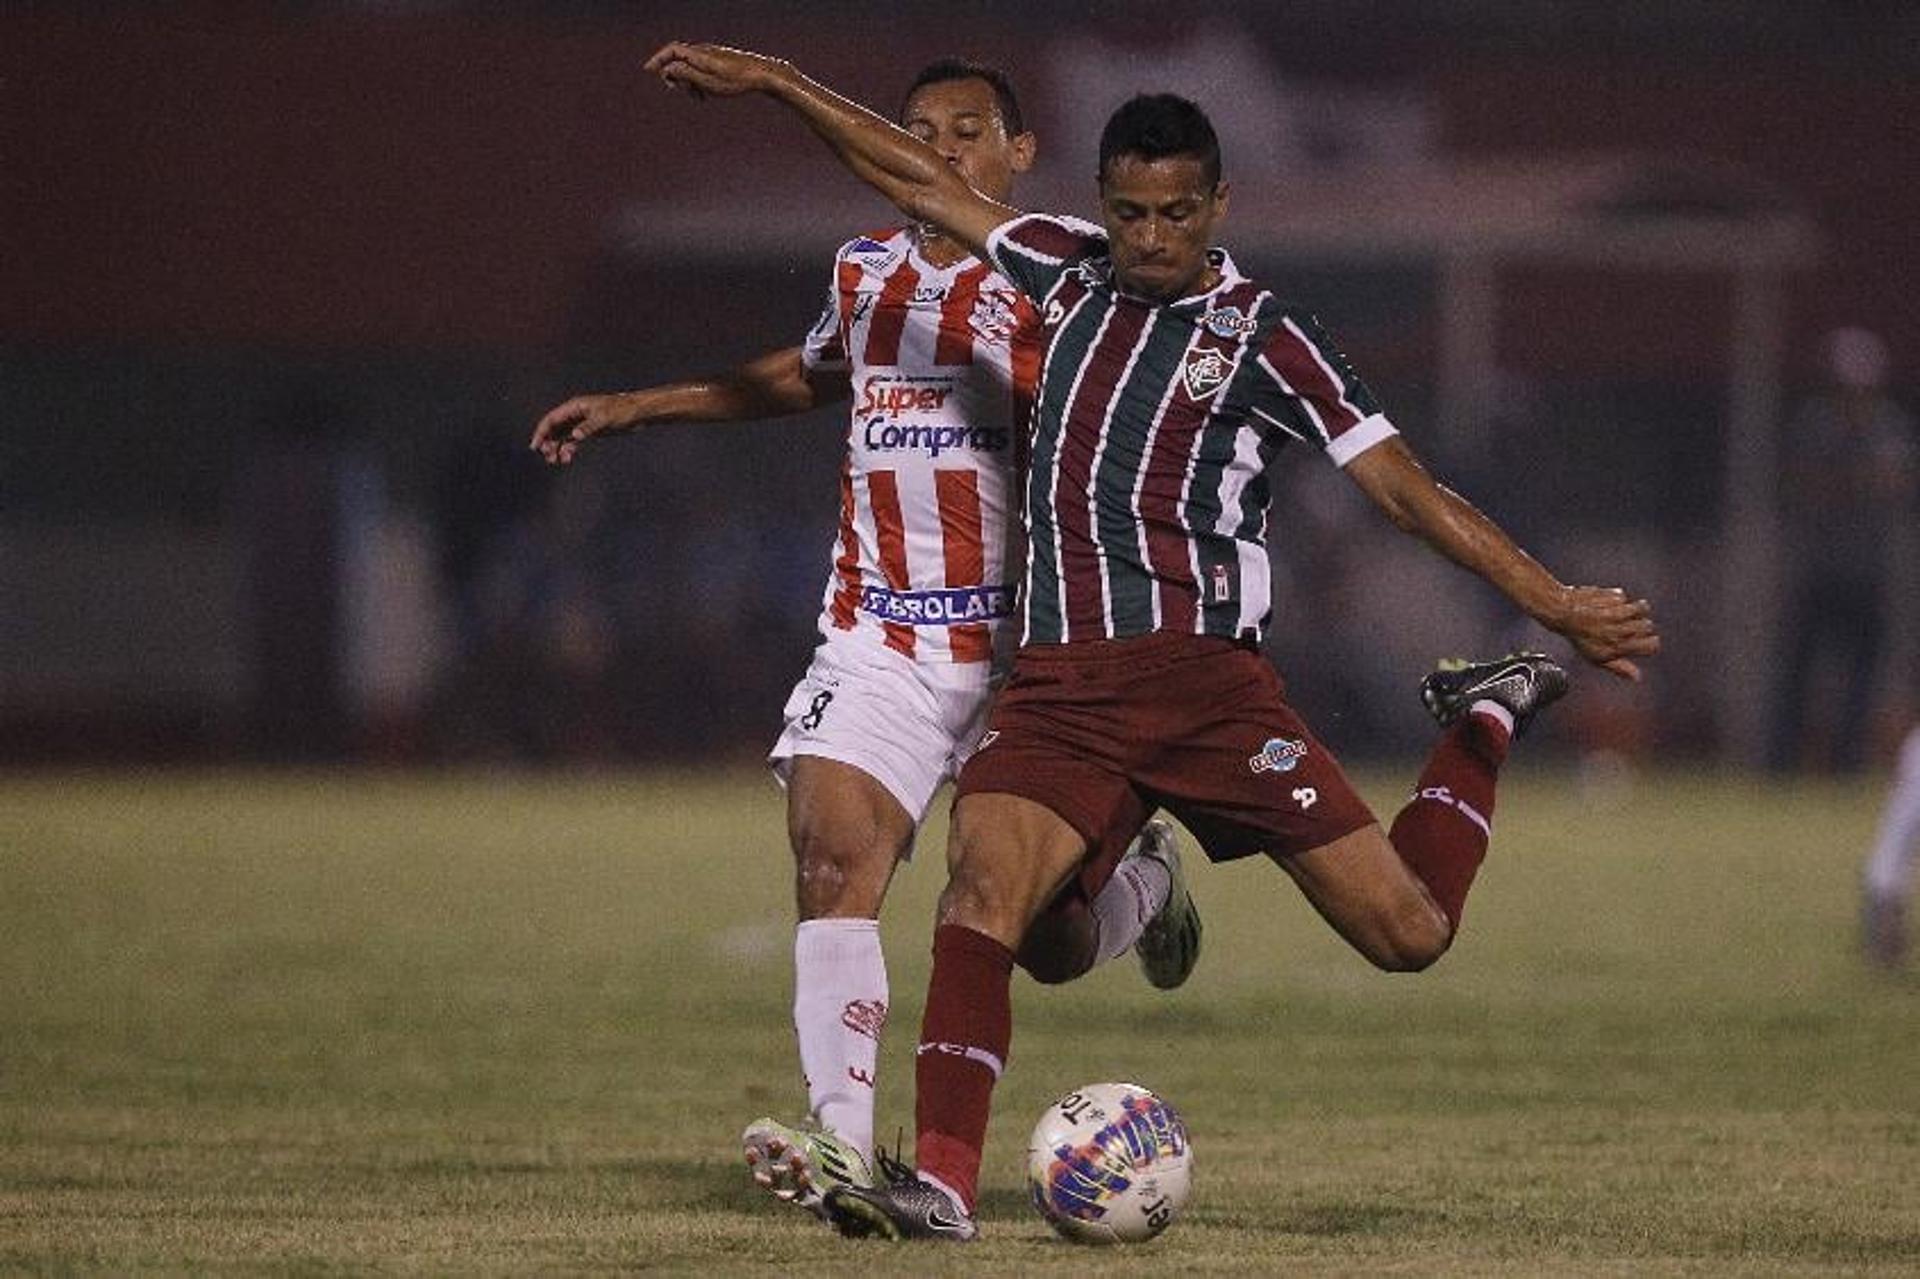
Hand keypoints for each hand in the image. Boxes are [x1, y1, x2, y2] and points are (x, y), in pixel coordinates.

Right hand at [529, 393, 644, 465]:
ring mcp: (581, 423)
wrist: (637, 413)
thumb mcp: (605, 419)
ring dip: (557, 448)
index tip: (535, 447)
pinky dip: (568, 449)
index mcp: (575, 407)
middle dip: (548, 443)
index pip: (552, 419)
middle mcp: (575, 414)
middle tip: (549, 458)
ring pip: (562, 436)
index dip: (541, 432)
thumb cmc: (621, 410)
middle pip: (554, 429)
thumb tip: (575, 435)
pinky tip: (567, 458)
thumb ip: (589, 427)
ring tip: (557, 461)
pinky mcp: (588, 431)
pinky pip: (572, 441)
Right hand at [643, 42, 788, 98]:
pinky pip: (701, 69)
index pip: (672, 50)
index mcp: (699, 55)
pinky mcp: (720, 61)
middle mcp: (704, 51)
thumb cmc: (737, 81)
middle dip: (675, 76)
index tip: (648, 71)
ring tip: (697, 97)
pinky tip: (705, 96)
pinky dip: (698, 81)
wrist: (762, 74)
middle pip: (679, 58)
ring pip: (691, 66)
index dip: (658, 59)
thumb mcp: (709, 82)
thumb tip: (668, 69)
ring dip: (688, 82)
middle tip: (679, 91)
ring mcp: (713, 55)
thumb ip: (687, 75)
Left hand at [1545, 586, 1660, 681]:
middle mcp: (1620, 630)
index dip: (1650, 642)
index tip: (1643, 640)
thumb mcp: (1596, 658)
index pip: (1652, 645)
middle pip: (1649, 626)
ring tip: (1620, 612)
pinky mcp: (1614, 597)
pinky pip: (1625, 597)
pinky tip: (1606, 604)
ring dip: (1634, 609)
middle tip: (1627, 624)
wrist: (1563, 613)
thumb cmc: (1579, 636)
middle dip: (1641, 625)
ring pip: (1643, 608)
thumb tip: (1637, 677)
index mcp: (1618, 646)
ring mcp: (1618, 612)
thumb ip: (1619, 667)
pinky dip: (1618, 599)